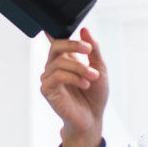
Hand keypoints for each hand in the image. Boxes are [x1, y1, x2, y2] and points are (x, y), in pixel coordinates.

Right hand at [40, 27, 107, 146]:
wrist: (93, 118)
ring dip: (80, 67)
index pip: (57, 40)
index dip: (58, 31)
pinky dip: (73, 78)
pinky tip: (84, 84)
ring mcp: (49, 78)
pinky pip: (57, 76)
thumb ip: (93, 49)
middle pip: (56, 45)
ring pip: (59, 61)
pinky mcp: (47, 90)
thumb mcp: (100, 67)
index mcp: (66, 59)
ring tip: (93, 77)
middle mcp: (55, 66)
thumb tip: (84, 30)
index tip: (70, 28)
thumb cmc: (95, 95)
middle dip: (73, 45)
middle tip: (89, 49)